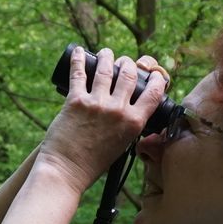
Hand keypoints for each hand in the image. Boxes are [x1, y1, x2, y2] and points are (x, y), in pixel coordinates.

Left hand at [36, 46, 168, 193]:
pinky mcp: (76, 101)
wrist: (66, 171)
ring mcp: (97, 103)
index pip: (154, 93)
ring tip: (106, 53)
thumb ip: (129, 126)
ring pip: (107, 69)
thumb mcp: (122, 145)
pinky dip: (79, 59)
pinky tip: (80, 52)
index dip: (156, 79)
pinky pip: (79, 73)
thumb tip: (131, 110)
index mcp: (133, 123)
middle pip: (129, 74)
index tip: (153, 74)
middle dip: (128, 64)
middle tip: (124, 62)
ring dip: (108, 57)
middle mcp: (118, 110)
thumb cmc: (93, 163)